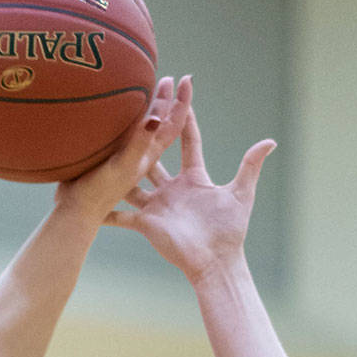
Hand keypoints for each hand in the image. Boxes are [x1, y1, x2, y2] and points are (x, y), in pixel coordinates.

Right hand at [54, 75, 192, 220]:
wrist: (76, 217)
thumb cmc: (100, 195)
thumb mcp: (125, 167)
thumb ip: (138, 143)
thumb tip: (155, 116)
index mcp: (150, 156)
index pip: (173, 124)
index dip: (182, 102)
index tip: (186, 78)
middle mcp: (140, 159)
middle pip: (157, 126)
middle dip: (162, 103)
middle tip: (163, 79)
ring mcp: (123, 164)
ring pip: (136, 136)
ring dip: (139, 117)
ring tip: (138, 98)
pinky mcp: (108, 169)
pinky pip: (115, 146)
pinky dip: (117, 134)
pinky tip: (109, 125)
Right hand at [105, 103, 274, 284]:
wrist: (214, 262)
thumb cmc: (229, 230)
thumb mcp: (240, 194)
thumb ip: (249, 166)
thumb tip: (270, 140)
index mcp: (193, 178)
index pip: (187, 142)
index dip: (184, 119)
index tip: (179, 94)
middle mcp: (171, 188)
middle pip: (155, 154)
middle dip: (145, 133)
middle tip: (135, 109)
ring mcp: (156, 204)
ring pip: (131, 180)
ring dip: (118, 165)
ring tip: (103, 145)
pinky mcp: (144, 222)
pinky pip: (119, 214)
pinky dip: (104, 208)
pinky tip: (86, 196)